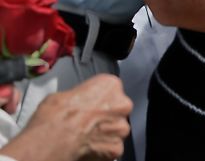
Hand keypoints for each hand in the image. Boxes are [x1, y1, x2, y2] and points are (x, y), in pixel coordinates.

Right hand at [0, 74, 131, 160]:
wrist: (52, 142)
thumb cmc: (55, 117)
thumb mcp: (63, 95)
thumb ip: (81, 96)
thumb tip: (77, 101)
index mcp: (110, 86)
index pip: (110, 90)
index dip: (97, 99)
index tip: (89, 104)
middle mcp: (122, 105)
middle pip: (116, 110)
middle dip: (104, 116)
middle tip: (86, 122)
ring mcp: (121, 128)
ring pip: (116, 130)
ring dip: (104, 133)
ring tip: (84, 135)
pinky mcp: (116, 147)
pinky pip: (111, 147)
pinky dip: (101, 149)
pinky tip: (86, 146)